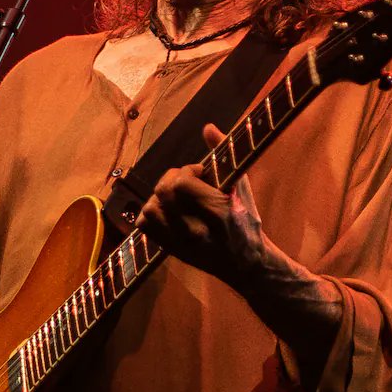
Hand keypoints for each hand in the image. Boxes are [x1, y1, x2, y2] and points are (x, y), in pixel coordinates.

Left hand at [135, 123, 267, 287]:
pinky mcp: (170, 250)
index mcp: (217, 213)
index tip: (201, 173)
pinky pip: (145, 225)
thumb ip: (224, 155)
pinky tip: (168, 209)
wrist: (245, 265)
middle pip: (162, 193)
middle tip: (189, 182)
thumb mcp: (241, 188)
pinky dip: (152, 212)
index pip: (182, 183)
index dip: (188, 171)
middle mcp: (195, 230)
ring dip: (160, 196)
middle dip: (173, 179)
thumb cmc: (245, 222)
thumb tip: (208, 127)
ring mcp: (179, 243)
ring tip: (177, 196)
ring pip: (149, 209)